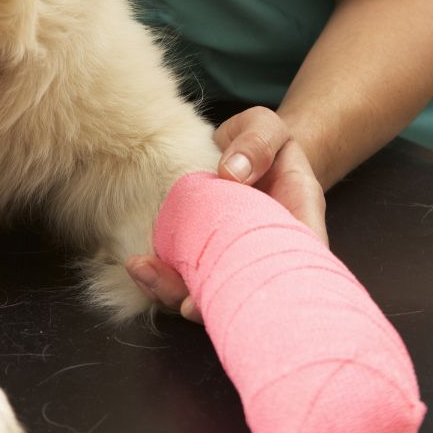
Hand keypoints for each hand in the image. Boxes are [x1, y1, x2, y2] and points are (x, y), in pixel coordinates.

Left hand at [126, 106, 326, 321]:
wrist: (244, 152)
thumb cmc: (264, 144)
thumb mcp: (268, 129)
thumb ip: (258, 143)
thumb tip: (232, 173)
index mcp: (295, 227)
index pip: (293, 270)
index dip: (266, 290)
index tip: (235, 290)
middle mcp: (263, 253)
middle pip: (243, 292)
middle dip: (212, 302)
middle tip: (183, 303)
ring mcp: (229, 257)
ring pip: (209, 291)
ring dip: (175, 292)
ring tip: (144, 273)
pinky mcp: (201, 253)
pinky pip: (185, 275)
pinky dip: (161, 277)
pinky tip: (137, 266)